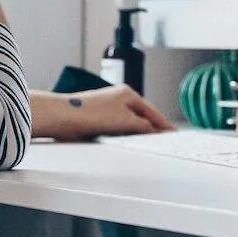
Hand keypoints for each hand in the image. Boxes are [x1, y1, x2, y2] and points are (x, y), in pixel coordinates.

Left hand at [31, 86, 174, 141]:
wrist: (65, 117)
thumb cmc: (91, 112)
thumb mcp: (125, 121)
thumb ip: (142, 125)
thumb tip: (152, 129)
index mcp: (127, 94)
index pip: (151, 110)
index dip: (162, 123)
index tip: (171, 132)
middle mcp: (118, 99)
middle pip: (141, 115)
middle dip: (151, 127)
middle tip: (162, 139)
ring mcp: (108, 108)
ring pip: (129, 122)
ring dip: (136, 132)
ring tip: (147, 142)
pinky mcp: (98, 119)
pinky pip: (118, 128)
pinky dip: (124, 134)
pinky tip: (126, 142)